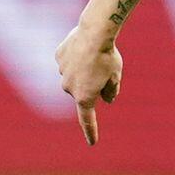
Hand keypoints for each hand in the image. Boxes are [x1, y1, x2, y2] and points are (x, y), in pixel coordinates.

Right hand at [54, 23, 121, 145]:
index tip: (92, 143)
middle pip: (83, 91)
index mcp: (84, 97)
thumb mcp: (116, 77)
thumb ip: (111, 92)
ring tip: (94, 54)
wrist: (95, 31)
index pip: (87, 119)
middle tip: (104, 68)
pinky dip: (76, 56)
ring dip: (84, 69)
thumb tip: (106, 99)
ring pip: (74, 75)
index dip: (90, 131)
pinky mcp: (58, 56)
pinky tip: (83, 46)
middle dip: (92, 84)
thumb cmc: (108, 57)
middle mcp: (69, 88)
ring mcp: (61, 71)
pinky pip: (68, 60)